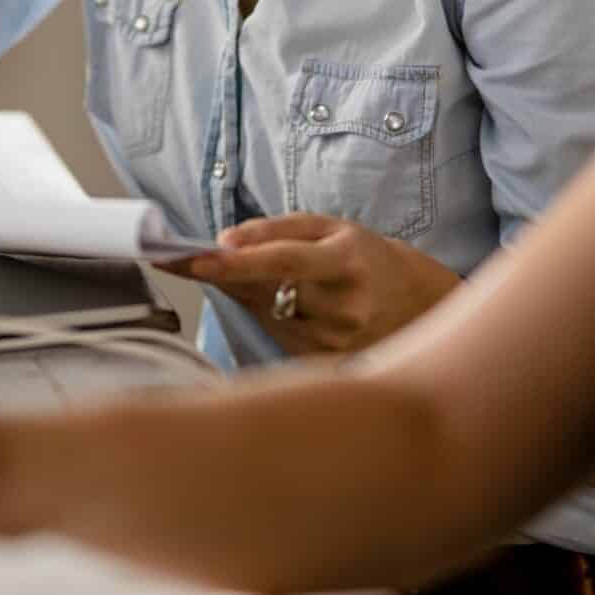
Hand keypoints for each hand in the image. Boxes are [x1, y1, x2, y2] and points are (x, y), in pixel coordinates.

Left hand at [171, 213, 459, 353]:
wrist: (414, 304)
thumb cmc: (362, 256)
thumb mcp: (329, 227)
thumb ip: (276, 230)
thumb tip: (225, 242)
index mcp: (345, 262)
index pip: (283, 262)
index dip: (237, 262)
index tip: (194, 258)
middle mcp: (343, 308)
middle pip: (266, 293)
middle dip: (224, 276)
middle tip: (179, 258)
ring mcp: (336, 345)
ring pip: (267, 317)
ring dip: (253, 297)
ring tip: (277, 282)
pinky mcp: (328, 367)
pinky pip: (279, 337)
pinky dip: (272, 319)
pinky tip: (292, 308)